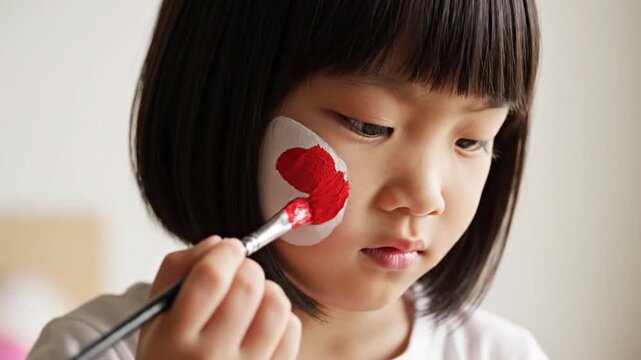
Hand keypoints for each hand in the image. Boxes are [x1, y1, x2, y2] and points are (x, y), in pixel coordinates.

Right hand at [136, 236, 300, 358]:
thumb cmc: (169, 352)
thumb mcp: (156, 314)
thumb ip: (178, 269)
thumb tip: (218, 243)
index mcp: (173, 338)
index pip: (211, 278)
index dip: (226, 253)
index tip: (231, 248)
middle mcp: (209, 358)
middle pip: (247, 287)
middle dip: (248, 267)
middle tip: (240, 271)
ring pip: (276, 306)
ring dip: (268, 289)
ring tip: (253, 296)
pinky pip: (291, 330)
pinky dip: (281, 316)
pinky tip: (262, 321)